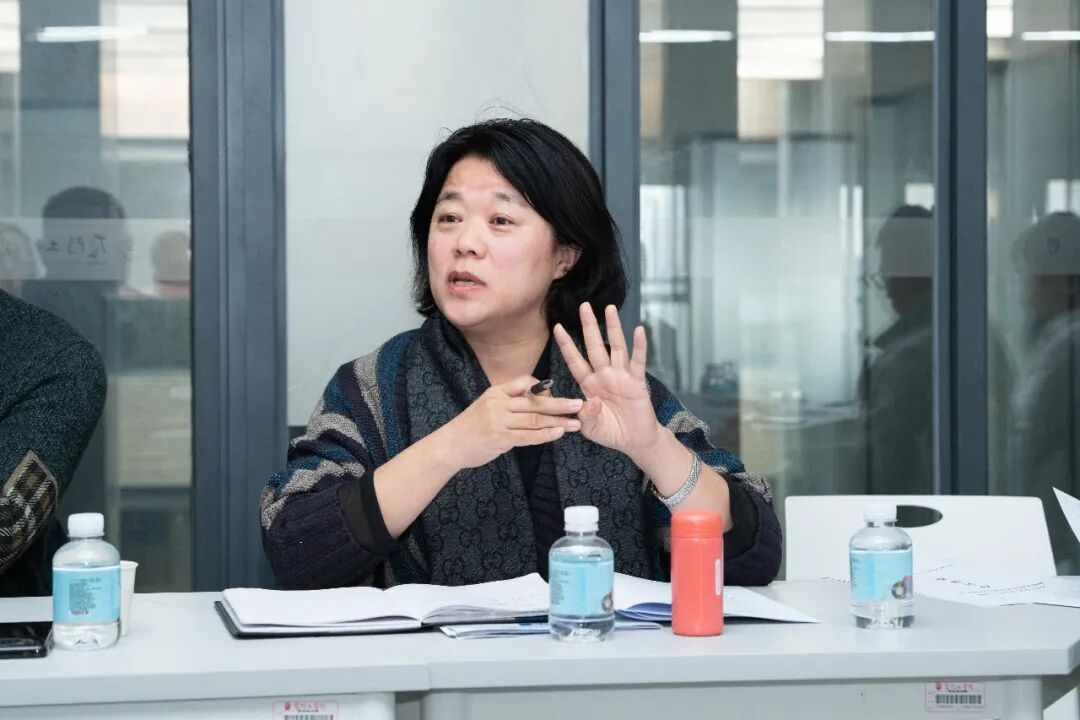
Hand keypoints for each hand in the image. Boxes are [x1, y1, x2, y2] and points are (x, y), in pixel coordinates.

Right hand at [439, 376, 583, 469]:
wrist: (450, 445)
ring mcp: (499, 422)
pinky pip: (528, 436)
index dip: (543, 388)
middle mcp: (498, 404)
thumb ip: (509, 402)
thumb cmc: (471, 426)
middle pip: (535, 401)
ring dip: (558, 421)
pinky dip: (545, 435)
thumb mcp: (487, 405)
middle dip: (560, 404)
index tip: (554, 397)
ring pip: (534, 419)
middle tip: (579, 404)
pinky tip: (558, 434)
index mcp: (496, 392)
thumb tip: (536, 401)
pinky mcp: (501, 439)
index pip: (525, 381)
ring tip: (575, 423)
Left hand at [553, 303, 659, 455]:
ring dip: (613, 328)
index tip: (556, 327)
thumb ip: (585, 415)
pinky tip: (638, 330)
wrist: (635, 441)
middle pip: (594, 346)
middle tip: (583, 306)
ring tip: (609, 308)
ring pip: (616, 347)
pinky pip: (638, 361)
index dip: (567, 345)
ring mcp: (621, 376)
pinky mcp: (637, 382)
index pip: (575, 360)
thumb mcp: (590, 427)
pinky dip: (639, 346)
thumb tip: (589, 401)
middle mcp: (604, 375)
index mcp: (589, 385)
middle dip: (588, 326)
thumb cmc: (610, 432)